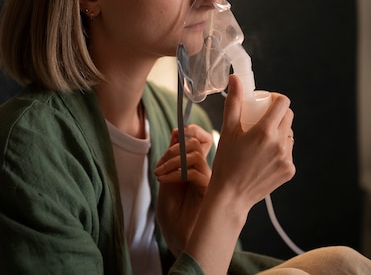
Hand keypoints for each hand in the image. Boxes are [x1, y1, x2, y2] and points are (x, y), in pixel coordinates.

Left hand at [154, 124, 212, 255]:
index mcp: (197, 167)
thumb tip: (177, 132)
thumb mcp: (167, 178)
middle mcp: (206, 171)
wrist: (177, 239)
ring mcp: (209, 180)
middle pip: (199, 142)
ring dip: (172, 161)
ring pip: (195, 155)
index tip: (175, 134)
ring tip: (160, 175)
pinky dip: (176, 173)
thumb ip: (172, 157)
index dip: (190, 131)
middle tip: (160, 165)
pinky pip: (194, 172)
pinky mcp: (209, 190)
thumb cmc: (174, 214)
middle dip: (175, 148)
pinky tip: (164, 181)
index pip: (201, 139)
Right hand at [210, 75, 295, 210]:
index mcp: (265, 131)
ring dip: (280, 132)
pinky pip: (288, 152)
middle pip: (288, 117)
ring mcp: (287, 158)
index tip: (267, 102)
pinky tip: (265, 155)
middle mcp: (280, 144)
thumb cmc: (225, 162)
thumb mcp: (228, 130)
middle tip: (262, 119)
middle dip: (277, 114)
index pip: (283, 103)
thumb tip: (235, 79)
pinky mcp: (289, 171)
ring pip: (289, 134)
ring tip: (262, 139)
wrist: (231, 196)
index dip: (276, 98)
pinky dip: (280, 150)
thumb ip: (234, 103)